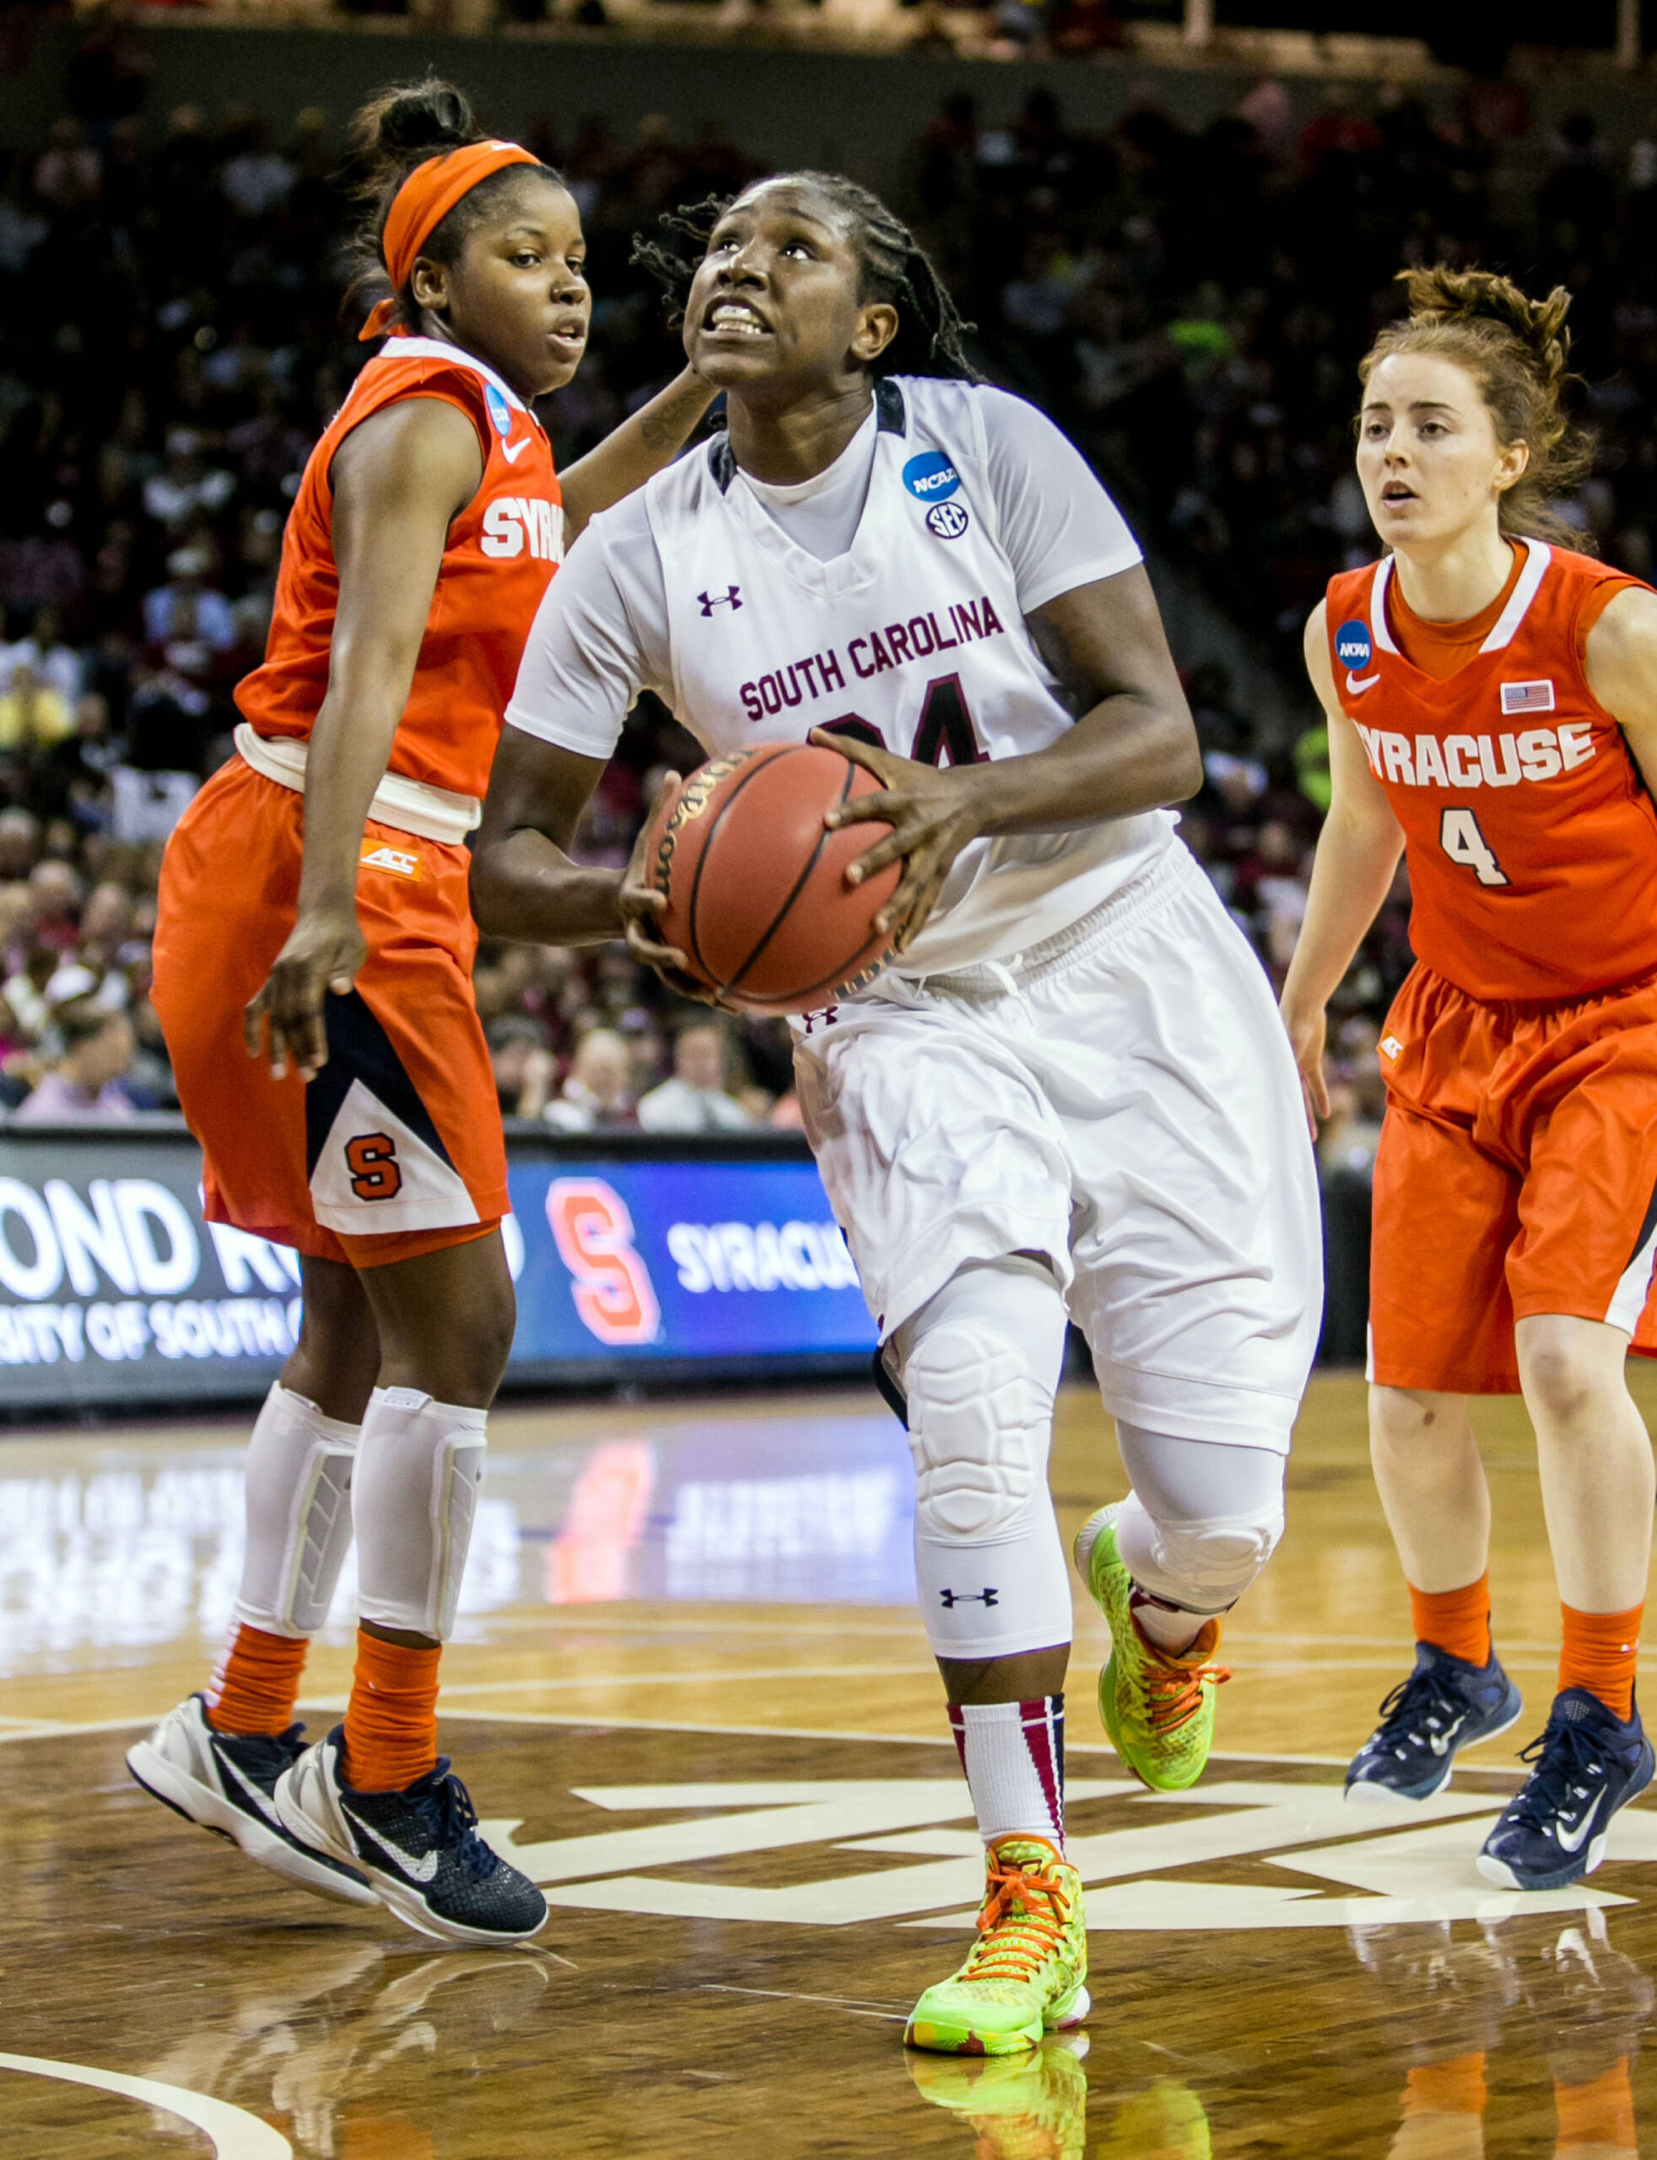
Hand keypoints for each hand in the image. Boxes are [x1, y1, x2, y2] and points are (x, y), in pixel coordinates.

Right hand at [244, 905, 364, 1080]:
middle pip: (289, 1018)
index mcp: (308, 967)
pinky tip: (254, 1052)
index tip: (319, 1061)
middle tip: (306, 1078)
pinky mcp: (271, 980)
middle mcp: (286, 974)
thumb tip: (341, 988)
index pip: (309, 1010)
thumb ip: (344, 969)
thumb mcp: (352, 949)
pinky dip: (251, 1028)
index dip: (312, 1037)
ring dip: (275, 1047)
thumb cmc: (343, 935)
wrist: (323, 913)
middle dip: (296, 1050)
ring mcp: (276, 977)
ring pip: (272, 1017)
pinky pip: (255, 1007)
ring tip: (278, 1075)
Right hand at [618, 773, 722, 1003]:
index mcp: (633, 900)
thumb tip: (673, 771)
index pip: (634, 901)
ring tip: (720, 998)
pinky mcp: (672, 966)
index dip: (643, 901)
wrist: (618, 907)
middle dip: (660, 956)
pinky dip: (714, 991)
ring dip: (692, 988)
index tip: (658, 900)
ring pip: (670, 978)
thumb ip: (659, 812)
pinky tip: (746, 1002)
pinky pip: (693, 982)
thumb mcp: (646, 840)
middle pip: (644, 949)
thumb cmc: (642, 868)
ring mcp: (655, 951)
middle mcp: (640, 931)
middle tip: (678, 959)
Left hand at [811, 728, 986, 952]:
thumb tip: (810, 732)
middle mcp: (920, 827)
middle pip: (897, 846)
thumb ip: (850, 749)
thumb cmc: (922, 779)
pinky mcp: (940, 872)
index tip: (827, 820)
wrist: (975, 797)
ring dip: (897, 906)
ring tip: (876, 928)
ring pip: (915, 882)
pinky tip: (899, 948)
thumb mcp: (891, 760)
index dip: (853, 811)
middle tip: (849, 877)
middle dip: (876, 861)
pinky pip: (927, 902)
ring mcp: (933, 853)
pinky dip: (915, 925)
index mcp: (906, 799)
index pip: (876, 804)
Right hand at [1279, 994, 1330, 1138]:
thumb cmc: (1293, 1018)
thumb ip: (1292, 1050)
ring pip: (1303, 1097)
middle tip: (1299, 1142)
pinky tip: (1326, 1114)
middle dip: (1295, 1121)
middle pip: (1291, 1101)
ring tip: (1311, 1135)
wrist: (1303, 1004)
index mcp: (1280, 1067)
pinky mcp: (1311, 1061)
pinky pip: (1316, 1084)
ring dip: (1308, 1114)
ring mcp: (1299, 1067)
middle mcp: (1286, 1070)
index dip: (1283, 1113)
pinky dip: (1321, 1097)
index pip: (1282, 1095)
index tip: (1282, 1131)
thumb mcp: (1293, 1037)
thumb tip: (1291, 1065)